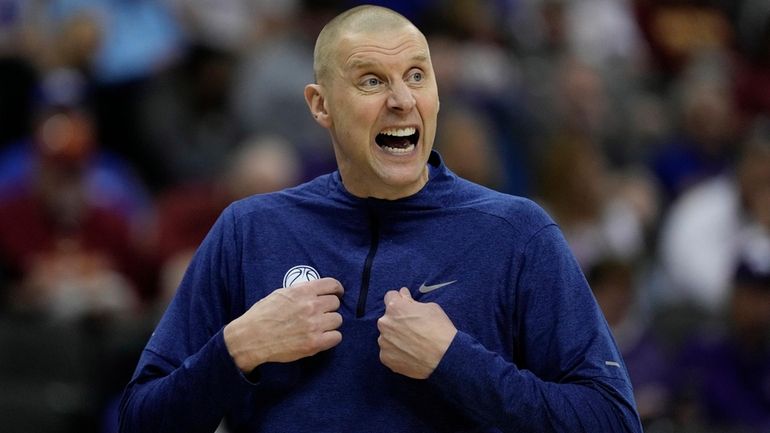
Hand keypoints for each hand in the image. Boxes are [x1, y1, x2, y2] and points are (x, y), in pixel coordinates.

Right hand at [224, 277, 343, 371]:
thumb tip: (317, 291)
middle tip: (320, 314)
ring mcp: (314, 325)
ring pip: (337, 320)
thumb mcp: (280, 293)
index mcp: (302, 291)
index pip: (332, 284)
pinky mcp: (314, 343)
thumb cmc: (262, 315)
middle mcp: (310, 306)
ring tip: (318, 327)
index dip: (336, 289)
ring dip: (330, 323)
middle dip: (329, 308)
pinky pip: (336, 337)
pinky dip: (330, 338)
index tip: (336, 293)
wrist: (250, 337)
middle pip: (335, 303)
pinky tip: (321, 337)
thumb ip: (301, 291)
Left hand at [377, 287, 456, 378]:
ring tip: (413, 344)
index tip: (406, 306)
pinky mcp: (386, 358)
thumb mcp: (430, 307)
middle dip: (397, 321)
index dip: (400, 300)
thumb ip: (411, 300)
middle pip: (388, 319)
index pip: (390, 297)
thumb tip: (403, 294)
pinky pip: (389, 352)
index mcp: (395, 307)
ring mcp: (384, 342)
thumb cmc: (439, 329)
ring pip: (387, 336)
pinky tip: (410, 354)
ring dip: (396, 338)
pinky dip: (397, 352)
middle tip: (413, 328)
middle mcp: (385, 323)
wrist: (445, 357)